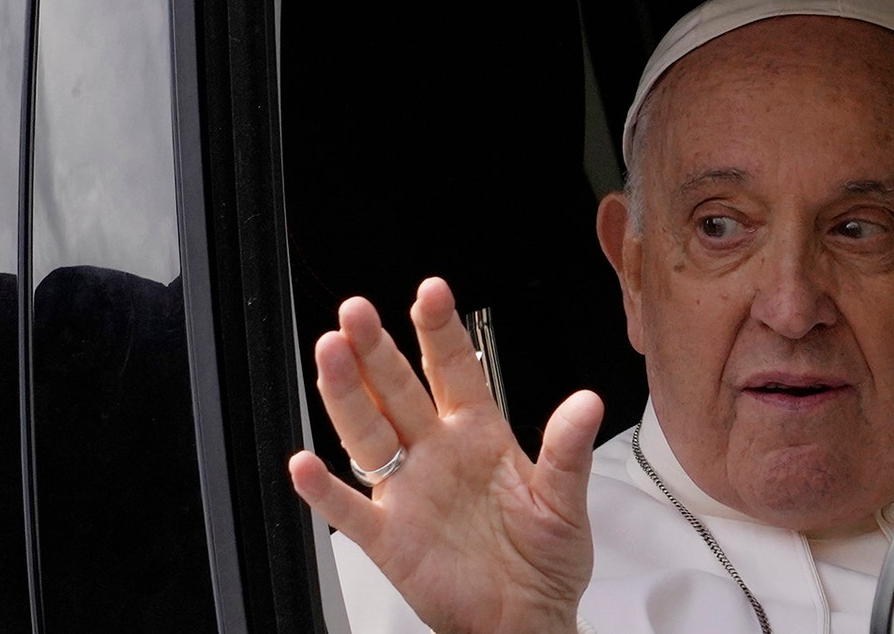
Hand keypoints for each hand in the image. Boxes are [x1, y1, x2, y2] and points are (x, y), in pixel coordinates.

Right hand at [289, 278, 602, 632]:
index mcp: (480, 434)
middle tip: (357, 312)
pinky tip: (306, 463)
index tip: (432, 291)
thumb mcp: (565, 502)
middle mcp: (436, 452)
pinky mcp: (388, 536)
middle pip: (398, 390)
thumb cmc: (546, 559)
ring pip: (368, 433)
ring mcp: (408, 490)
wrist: (525, 619)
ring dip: (347, 396)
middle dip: (378, 350)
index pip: (455, 369)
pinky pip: (349, 509)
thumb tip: (588, 403)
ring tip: (330, 354)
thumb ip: (568, 451)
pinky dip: (325, 490)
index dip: (441, 331)